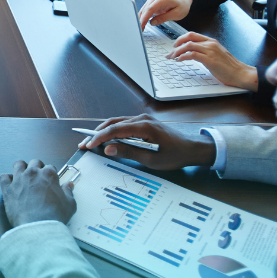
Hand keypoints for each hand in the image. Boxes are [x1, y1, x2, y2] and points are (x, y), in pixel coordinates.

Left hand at [0, 159, 75, 226]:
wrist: (38, 226)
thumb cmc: (54, 216)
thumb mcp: (69, 204)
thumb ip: (68, 192)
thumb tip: (68, 186)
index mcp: (48, 174)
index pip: (50, 167)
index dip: (51, 174)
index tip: (50, 181)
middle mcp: (33, 173)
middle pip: (34, 162)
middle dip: (37, 168)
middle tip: (38, 178)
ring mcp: (19, 179)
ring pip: (18, 164)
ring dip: (22, 168)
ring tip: (24, 176)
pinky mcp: (8, 189)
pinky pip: (4, 177)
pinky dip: (7, 179)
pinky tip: (11, 185)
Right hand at [75, 114, 216, 170]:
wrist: (192, 149)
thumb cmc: (174, 155)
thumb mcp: (151, 159)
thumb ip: (128, 152)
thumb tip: (108, 149)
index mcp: (143, 126)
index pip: (115, 130)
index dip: (99, 137)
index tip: (88, 145)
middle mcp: (141, 119)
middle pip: (113, 123)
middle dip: (97, 134)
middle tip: (84, 144)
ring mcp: (143, 119)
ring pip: (117, 122)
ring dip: (104, 131)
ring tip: (91, 141)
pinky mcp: (145, 123)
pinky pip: (124, 124)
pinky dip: (113, 131)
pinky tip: (107, 139)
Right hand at [137, 0, 191, 30]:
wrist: (182, 1)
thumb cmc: (181, 6)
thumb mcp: (176, 14)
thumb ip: (164, 18)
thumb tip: (152, 22)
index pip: (150, 9)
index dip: (144, 18)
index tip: (141, 26)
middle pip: (145, 10)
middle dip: (141, 20)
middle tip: (140, 31)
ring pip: (143, 10)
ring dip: (140, 19)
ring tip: (141, 28)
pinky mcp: (150, 2)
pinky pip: (144, 10)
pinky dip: (143, 17)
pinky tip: (142, 23)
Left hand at [166, 32, 258, 90]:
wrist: (241, 73)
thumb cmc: (229, 67)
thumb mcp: (216, 55)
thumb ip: (206, 52)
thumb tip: (193, 54)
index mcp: (212, 41)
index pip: (192, 35)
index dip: (181, 39)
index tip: (175, 45)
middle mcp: (211, 44)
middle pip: (189, 37)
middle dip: (177, 43)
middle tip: (171, 51)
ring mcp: (210, 51)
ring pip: (188, 45)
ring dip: (177, 51)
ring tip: (172, 57)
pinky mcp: (210, 60)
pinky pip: (192, 55)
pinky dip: (183, 57)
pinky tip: (179, 60)